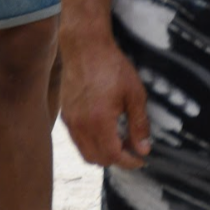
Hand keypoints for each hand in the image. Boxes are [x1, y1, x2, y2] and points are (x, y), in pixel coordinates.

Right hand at [60, 40, 151, 168]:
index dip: (129, 161)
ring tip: (121, 140)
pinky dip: (92, 143)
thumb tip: (144, 148)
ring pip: (85, 152)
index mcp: (99, 122)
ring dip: (103, 153)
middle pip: (97, 158)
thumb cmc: (112, 67)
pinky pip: (78, 140)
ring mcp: (70, 123)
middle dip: (117, 159)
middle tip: (134, 149)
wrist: (85, 49)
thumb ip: (139, 123)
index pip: (113, 155)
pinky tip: (107, 130)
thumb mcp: (134, 93)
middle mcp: (80, 127)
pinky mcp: (66, 116)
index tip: (141, 160)